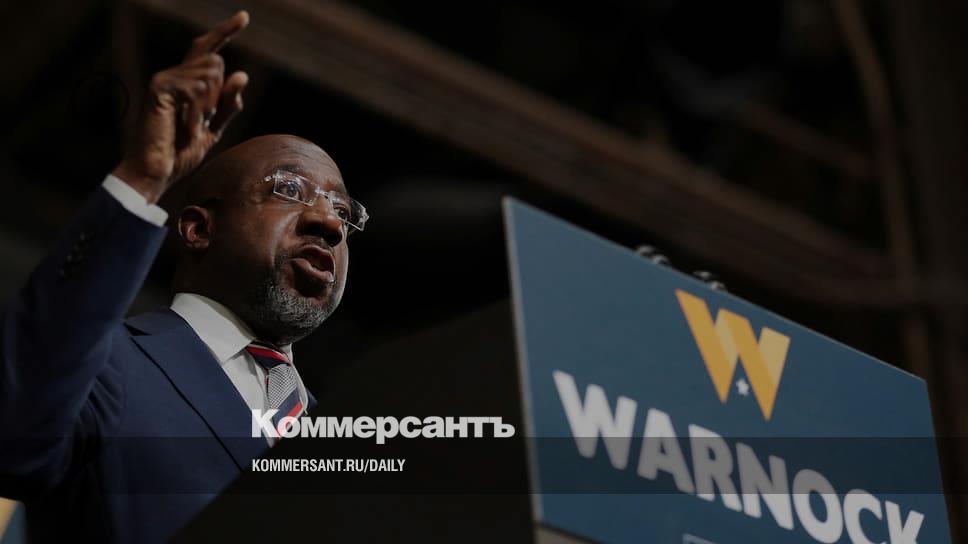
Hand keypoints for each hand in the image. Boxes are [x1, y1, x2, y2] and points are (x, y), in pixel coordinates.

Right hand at [113, 11, 249, 202]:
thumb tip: (241, 75)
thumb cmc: (179, 154)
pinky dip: (199, 111)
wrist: (156, 172)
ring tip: (190, 125)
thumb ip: (227, 105)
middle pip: (216, 62)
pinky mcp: (159, 87)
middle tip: (202, 121)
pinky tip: (185, 126)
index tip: (245, 17)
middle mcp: (173, 75)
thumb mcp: (212, 130)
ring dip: (209, 106)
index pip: (209, 50)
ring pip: (210, 74)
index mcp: (186, 83)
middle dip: (220, 95)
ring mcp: (164, 78)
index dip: (226, 32)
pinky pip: (198, 88)